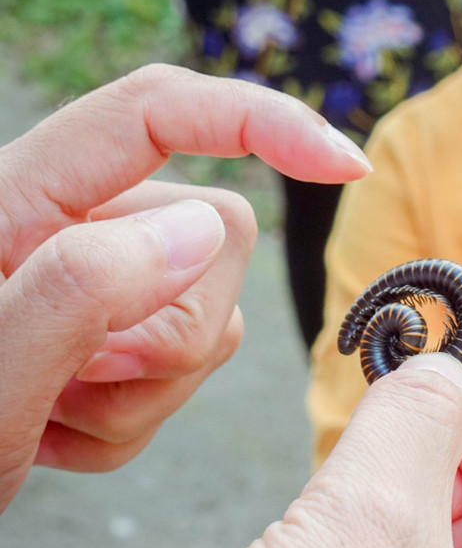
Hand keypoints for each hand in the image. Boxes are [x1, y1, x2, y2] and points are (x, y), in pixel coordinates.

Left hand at [0, 65, 369, 508]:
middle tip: (72, 389)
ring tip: (43, 423)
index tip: (342, 163)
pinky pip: (174, 377)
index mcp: (19, 197)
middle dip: (172, 333)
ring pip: (207, 316)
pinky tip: (45, 436)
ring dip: (139, 395)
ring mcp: (84, 285)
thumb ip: (77, 292)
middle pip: (211, 235)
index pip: (159, 110)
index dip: (259, 119)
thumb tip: (199, 231)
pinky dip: (121, 427)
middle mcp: (62, 225)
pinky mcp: (95, 340)